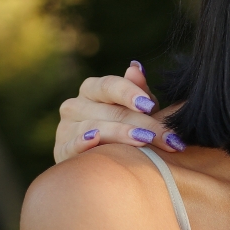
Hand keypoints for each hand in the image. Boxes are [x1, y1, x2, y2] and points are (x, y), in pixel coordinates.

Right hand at [53, 61, 176, 162]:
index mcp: (93, 89)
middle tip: (168, 136)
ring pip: (95, 127)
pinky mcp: (61, 150)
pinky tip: (95, 141)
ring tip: (145, 140)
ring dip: (122, 134)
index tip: (148, 104)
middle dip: (144, 124)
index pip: (110, 85)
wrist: (101, 162)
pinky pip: (70, 146)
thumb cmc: (125, 127)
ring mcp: (66, 127)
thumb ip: (138, 90)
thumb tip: (136, 67)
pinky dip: (82, 143)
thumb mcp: (136, 108)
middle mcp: (76, 105)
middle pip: (111, 111)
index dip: (129, 93)